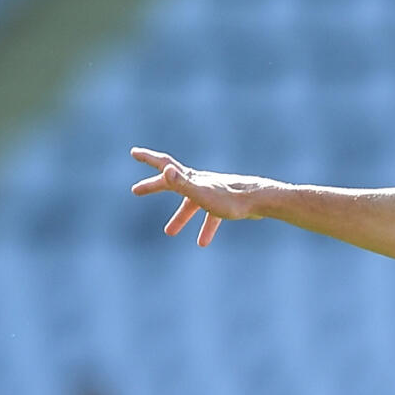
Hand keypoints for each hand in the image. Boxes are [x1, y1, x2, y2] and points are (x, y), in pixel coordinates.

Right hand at [130, 148, 268, 246]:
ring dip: (180, 217)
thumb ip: (182, 183)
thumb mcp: (200, 194)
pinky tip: (203, 242)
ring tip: (169, 233)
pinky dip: (206, 227)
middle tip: (136, 191)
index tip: (133, 152)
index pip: (165, 165)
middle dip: (154, 187)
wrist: (261, 201)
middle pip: (173, 183)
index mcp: (191, 178)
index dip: (148, 158)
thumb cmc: (230, 199)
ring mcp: (213, 192)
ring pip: (191, 204)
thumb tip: (165, 170)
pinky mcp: (226, 203)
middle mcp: (201, 181)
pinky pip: (211, 216)